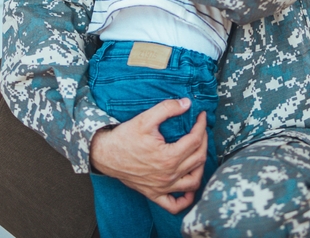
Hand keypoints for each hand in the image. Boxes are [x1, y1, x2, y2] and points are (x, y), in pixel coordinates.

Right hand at [90, 98, 207, 212]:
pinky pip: (174, 205)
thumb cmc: (124, 137)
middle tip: (200, 129)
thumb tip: (187, 104)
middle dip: (203, 141)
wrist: (105, 154)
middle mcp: (169, 175)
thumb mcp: (145, 118)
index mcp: (169, 157)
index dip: (201, 125)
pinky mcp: (154, 194)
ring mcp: (162, 187)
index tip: (201, 116)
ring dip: (200, 167)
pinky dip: (186, 200)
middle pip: (198, 159)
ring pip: (193, 182)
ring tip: (198, 153)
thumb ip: (167, 109)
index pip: (195, 140)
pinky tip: (188, 187)